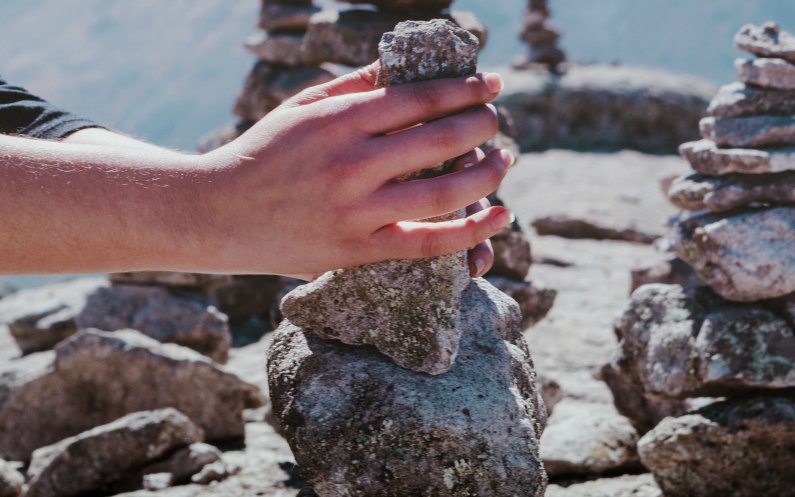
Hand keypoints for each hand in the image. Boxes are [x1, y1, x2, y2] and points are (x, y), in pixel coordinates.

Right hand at [195, 65, 511, 275]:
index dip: (466, 90)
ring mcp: (357, 211)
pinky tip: (501, 216)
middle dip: (481, 125)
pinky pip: (427, 242)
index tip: (492, 86)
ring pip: (444, 193)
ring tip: (503, 160)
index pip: (422, 98)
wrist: (217, 215)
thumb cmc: (262, 154)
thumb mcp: (301, 107)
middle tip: (495, 121)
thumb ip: (354, 85)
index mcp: (340, 121)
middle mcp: (353, 164)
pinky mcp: (358, 250)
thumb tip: (403, 65)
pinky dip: (471, 233)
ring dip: (486, 174)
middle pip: (441, 140)